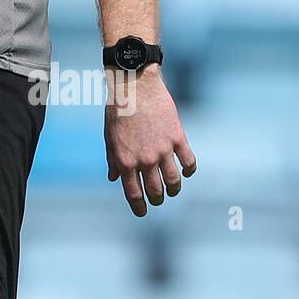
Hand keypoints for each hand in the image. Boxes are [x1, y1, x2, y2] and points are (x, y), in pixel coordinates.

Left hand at [104, 68, 195, 215]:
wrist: (134, 86)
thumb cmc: (117, 110)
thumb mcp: (109, 136)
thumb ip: (112, 159)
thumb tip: (114, 179)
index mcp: (125, 160)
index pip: (134, 193)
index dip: (139, 207)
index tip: (142, 212)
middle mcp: (144, 159)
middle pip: (156, 191)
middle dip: (157, 200)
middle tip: (157, 200)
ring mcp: (163, 150)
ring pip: (174, 182)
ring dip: (173, 190)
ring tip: (171, 191)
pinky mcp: (178, 138)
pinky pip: (189, 162)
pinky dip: (189, 170)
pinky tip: (186, 172)